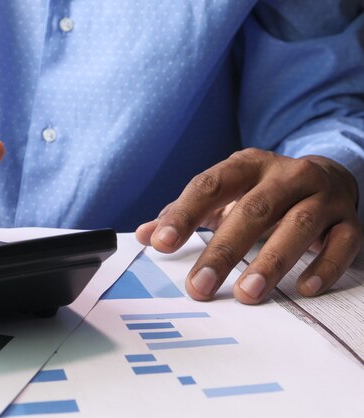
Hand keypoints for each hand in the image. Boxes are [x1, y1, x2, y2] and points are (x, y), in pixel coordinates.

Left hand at [135, 148, 361, 303]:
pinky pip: (342, 243)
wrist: (328, 177)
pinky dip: (324, 267)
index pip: (210, 185)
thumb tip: (142, 233)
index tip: (160, 243)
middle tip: (199, 285)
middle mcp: (287, 175)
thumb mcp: (225, 192)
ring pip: (299, 226)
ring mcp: (322, 196)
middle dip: (224, 249)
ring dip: (272, 261)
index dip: (184, 214)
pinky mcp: (350, 220)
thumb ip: (185, 212)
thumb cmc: (263, 191)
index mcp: (248, 164)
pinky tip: (304, 290)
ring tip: (247, 293)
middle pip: (254, 209)